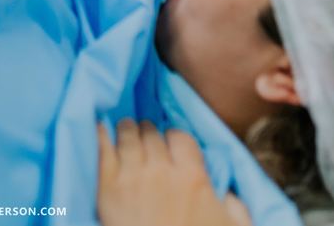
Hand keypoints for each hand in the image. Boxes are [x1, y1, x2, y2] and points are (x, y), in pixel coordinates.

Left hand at [97, 121, 250, 225]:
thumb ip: (234, 206)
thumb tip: (225, 194)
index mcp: (193, 178)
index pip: (180, 137)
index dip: (174, 138)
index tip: (171, 144)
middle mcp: (162, 171)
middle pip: (152, 134)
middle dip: (149, 133)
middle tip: (146, 137)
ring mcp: (132, 177)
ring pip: (128, 136)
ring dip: (128, 130)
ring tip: (126, 130)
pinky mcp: (107, 187)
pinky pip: (102, 150)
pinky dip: (101, 135)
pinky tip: (99, 127)